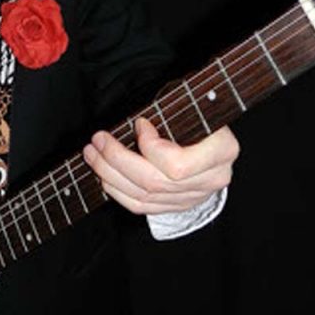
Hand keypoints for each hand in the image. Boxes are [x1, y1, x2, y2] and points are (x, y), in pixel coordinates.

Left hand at [82, 117, 238, 215]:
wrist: (216, 145)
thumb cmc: (201, 119)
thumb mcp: (194, 108)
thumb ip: (173, 113)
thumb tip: (137, 122)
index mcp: (222, 152)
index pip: (178, 164)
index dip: (150, 147)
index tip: (139, 124)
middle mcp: (210, 179)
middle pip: (154, 181)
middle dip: (117, 159)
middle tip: (98, 140)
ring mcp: (192, 196)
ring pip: (143, 195)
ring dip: (110, 173)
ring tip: (93, 153)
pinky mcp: (175, 206)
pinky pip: (141, 206)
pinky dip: (117, 190)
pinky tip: (103, 175)